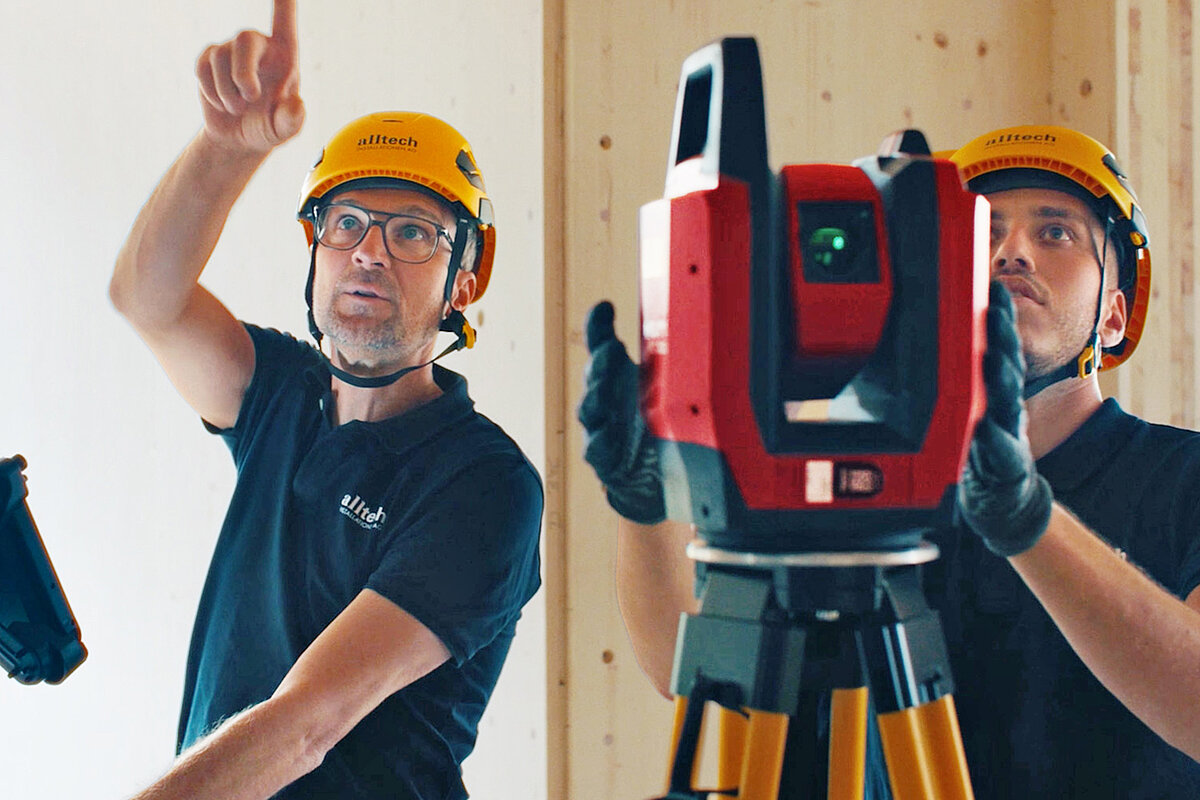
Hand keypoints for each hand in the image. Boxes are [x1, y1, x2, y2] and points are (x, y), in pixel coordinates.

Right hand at [195, 0, 304, 153]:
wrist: (239, 139)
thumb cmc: (268, 129)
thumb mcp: (284, 129)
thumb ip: (292, 119)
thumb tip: (297, 104)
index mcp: (284, 55)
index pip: (285, 18)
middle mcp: (258, 46)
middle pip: (245, 38)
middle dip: (242, 73)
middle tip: (250, 98)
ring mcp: (231, 50)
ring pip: (220, 58)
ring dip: (227, 91)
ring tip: (238, 109)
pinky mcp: (209, 60)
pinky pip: (203, 68)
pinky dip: (212, 91)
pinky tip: (223, 104)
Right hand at [577, 301, 665, 524]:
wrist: (658, 474)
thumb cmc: (654, 420)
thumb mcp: (665, 384)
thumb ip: (667, 354)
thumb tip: (674, 318)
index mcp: (617, 375)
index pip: (605, 346)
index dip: (601, 328)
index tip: (605, 309)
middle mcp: (605, 399)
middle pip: (595, 377)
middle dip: (600, 364)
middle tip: (610, 350)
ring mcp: (602, 429)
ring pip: (590, 412)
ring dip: (594, 401)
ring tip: (601, 392)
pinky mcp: (606, 461)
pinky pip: (595, 450)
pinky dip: (599, 443)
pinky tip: (604, 437)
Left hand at [957, 281, 1052, 555]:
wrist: (1003, 499)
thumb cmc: (976, 446)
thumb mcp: (959, 404)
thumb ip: (945, 375)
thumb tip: (902, 337)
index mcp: (992, 388)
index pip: (997, 346)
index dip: (998, 318)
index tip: (994, 290)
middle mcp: (1003, 407)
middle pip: (1006, 366)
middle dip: (1002, 337)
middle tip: (994, 311)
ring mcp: (1007, 436)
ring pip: (1006, 405)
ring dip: (1001, 381)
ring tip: (992, 360)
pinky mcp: (1004, 468)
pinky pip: (999, 453)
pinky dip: (991, 441)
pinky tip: (982, 429)